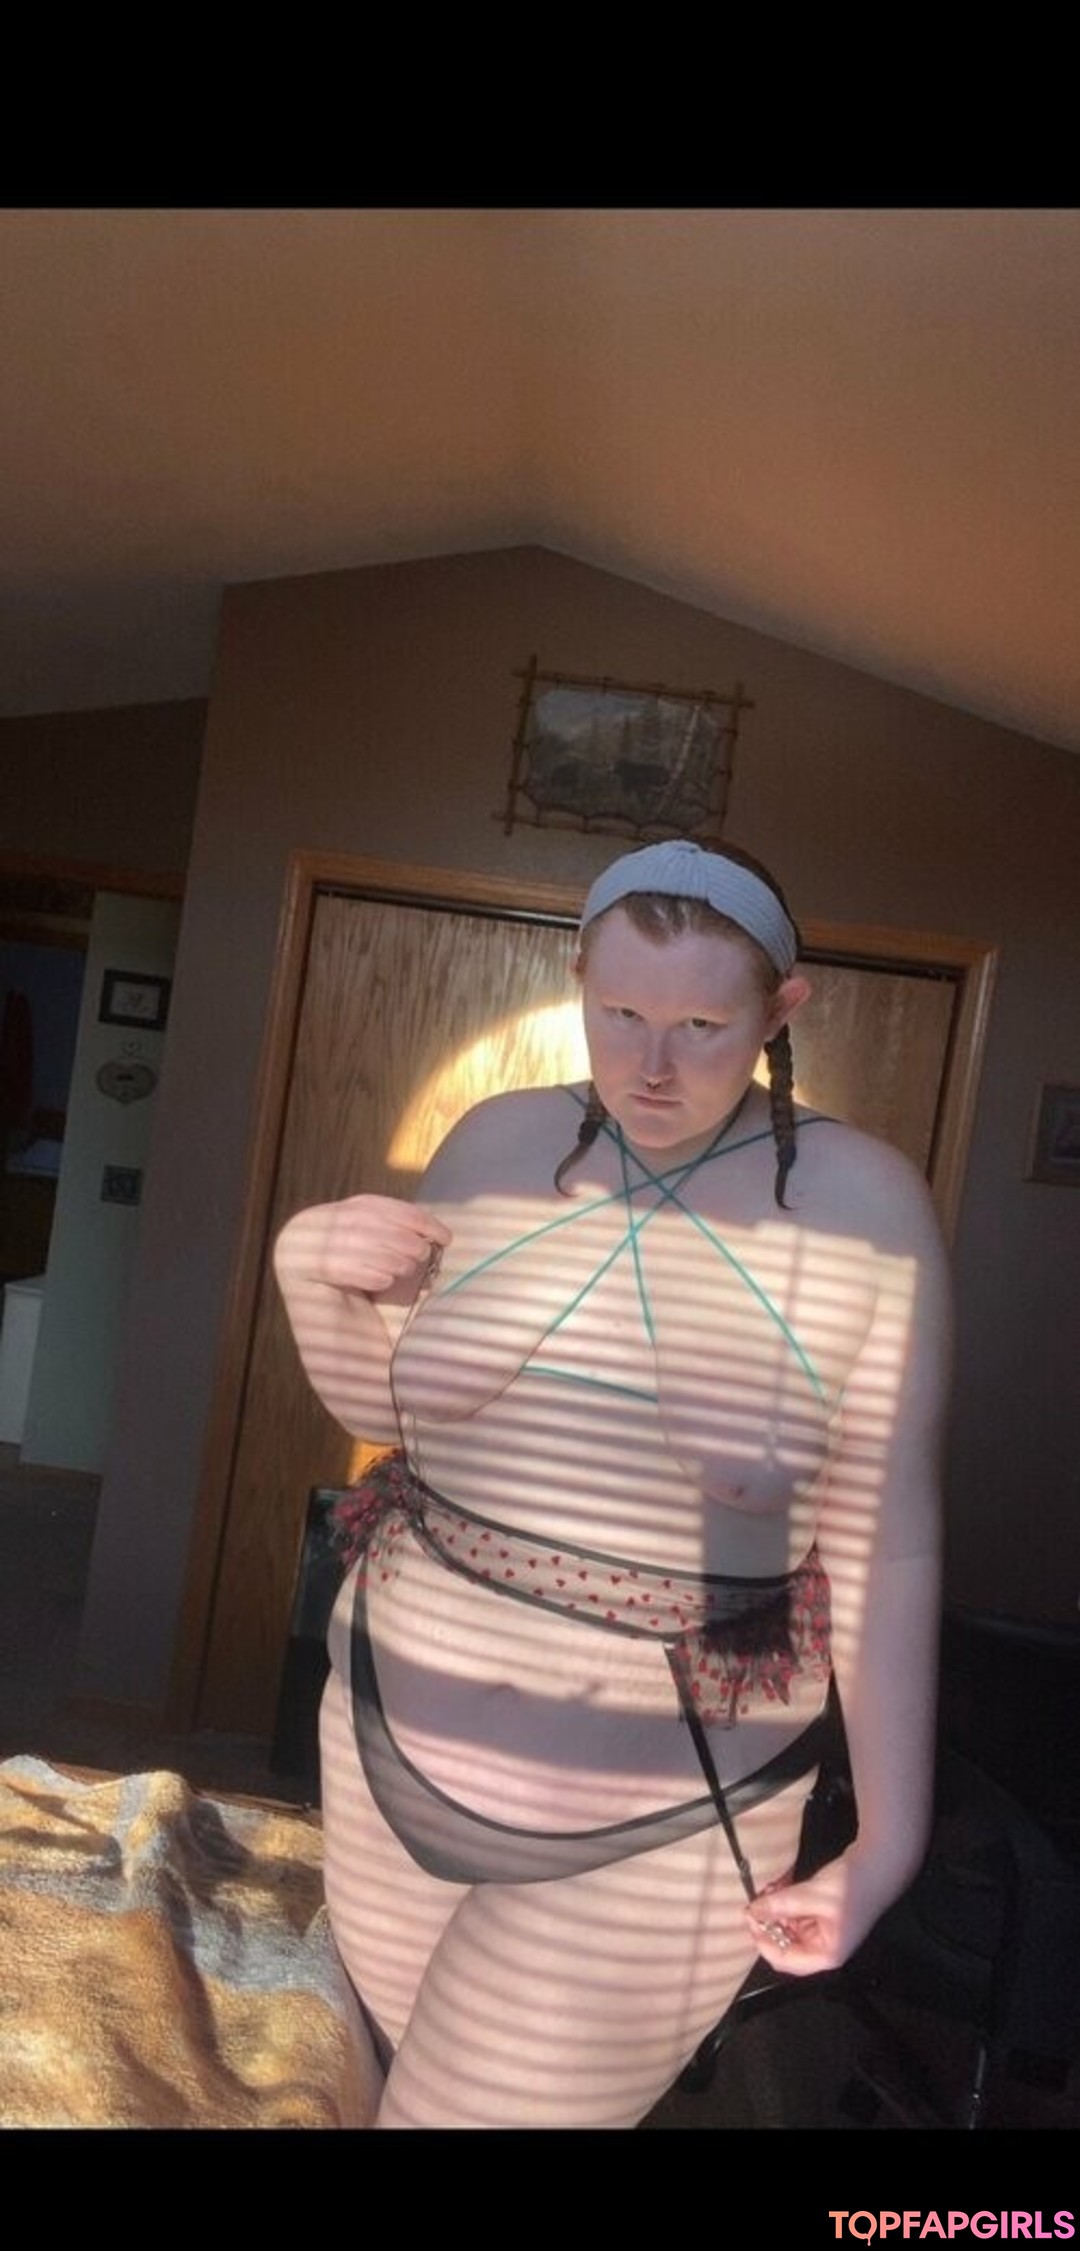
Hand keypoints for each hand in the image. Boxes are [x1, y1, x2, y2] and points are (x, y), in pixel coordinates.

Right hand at [276, 1194, 451, 1297]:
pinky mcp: (298, 1279)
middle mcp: (303, 1230)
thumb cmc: (358, 1304)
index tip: (444, 1235)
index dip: (410, 1217)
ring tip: (404, 1270)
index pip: (371, 1206)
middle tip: (422, 1255)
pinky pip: (340, 1267)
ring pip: (352, 1241)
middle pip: (362, 1221)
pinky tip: (383, 1283)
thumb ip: (391, 1237)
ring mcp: (296, 1253)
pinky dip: (369, 1273)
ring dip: (390, 1255)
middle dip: (402, 1236)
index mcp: (323, 1218)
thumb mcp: (375, 1258)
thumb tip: (427, 1230)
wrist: (335, 1355)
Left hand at [746, 1844, 905, 1977]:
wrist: (879, 1862)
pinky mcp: (822, 1914)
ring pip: (788, 1927)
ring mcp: (823, 1930)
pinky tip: (780, 1886)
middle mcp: (824, 1947)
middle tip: (756, 1900)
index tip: (749, 1919)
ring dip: (776, 1909)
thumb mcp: (812, 1895)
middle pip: (785, 1944)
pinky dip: (786, 1901)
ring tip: (769, 1888)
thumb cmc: (852, 1885)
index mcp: (826, 1954)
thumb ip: (781, 1905)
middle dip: (769, 1923)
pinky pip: (796, 1913)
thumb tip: (753, 1911)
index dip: (763, 1942)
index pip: (784, 1960)